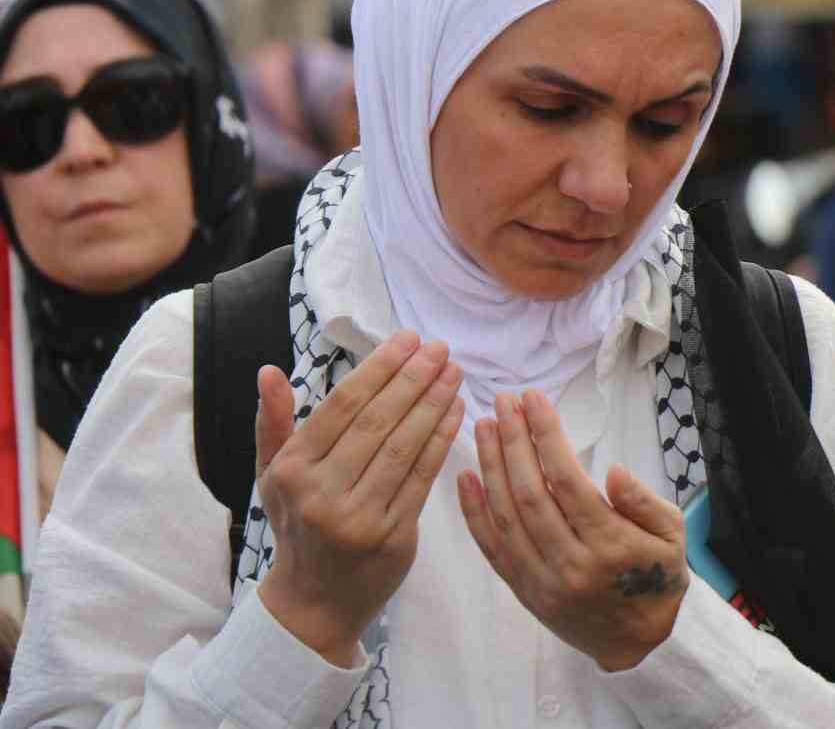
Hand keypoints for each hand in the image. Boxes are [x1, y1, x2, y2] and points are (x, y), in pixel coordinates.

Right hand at [254, 331, 465, 666]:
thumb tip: (270, 370)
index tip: (407, 338)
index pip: (342, 407)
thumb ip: (274, 422)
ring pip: (404, 447)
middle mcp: (321, 493)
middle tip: (440, 348)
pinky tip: (457, 411)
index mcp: (292, 470)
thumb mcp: (272, 476)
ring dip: (434, 403)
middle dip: (413, 379)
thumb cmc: (297, 526)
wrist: (314, 603)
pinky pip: (422, 477)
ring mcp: (358, 518)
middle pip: (378, 422)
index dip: (378, 369)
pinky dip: (442, 440)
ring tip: (454, 373)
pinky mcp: (392, 537)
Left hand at [459, 389, 688, 671]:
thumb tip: (614, 472)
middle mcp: (570, 564)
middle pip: (531, 494)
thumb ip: (644, 502)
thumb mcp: (672, 535)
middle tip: (504, 402)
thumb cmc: (656, 578)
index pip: (568, 481)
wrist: (635, 642)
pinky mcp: (523, 591)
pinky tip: (466, 476)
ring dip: (490, 466)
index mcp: (610, 545)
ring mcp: (541, 581)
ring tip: (484, 424)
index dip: (546, 437)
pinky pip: (492, 548)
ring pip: (506, 517)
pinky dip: (474, 512)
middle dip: (514, 441)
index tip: (534, 400)